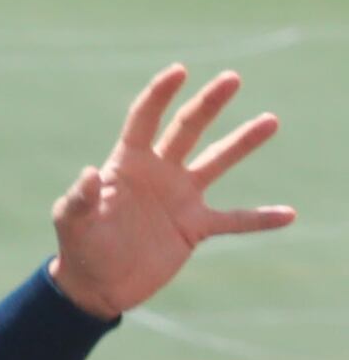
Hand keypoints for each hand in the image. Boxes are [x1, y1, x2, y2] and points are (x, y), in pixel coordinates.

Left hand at [47, 66, 292, 320]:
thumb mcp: (72, 225)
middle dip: (208, 103)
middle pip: (187, 129)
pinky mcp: (194, 227)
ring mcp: (181, 198)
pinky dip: (259, 219)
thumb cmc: (80, 250)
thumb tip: (89, 174)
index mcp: (128, 165)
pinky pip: (234, 220)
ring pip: (217, 161)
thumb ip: (78, 200)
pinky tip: (287, 215)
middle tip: (232, 78)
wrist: (97, 288)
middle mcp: (159, 172)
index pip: (144, 121)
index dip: (158, 95)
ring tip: (270, 121)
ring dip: (243, 142)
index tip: (178, 71)